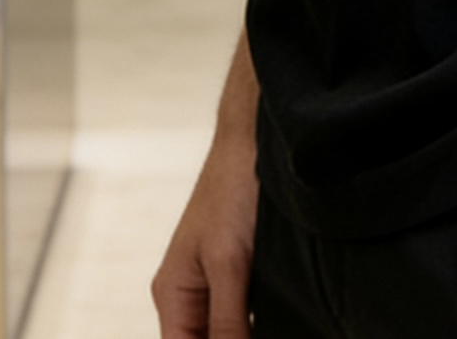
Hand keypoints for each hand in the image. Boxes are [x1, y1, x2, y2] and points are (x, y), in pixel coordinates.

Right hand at [151, 124, 258, 338]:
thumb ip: (227, 320)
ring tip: (279, 323)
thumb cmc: (234, 188)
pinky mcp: (240, 272)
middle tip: (271, 329)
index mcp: (173, 295)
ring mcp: (214, 284)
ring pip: (227, 333)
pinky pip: (244, 315)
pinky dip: (259, 324)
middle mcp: (189, 295)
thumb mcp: (229, 262)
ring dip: (247, 334)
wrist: (256, 137)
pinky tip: (282, 322)